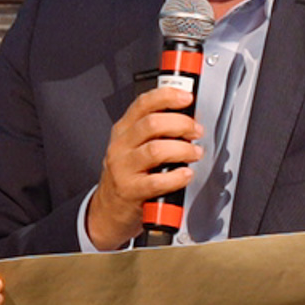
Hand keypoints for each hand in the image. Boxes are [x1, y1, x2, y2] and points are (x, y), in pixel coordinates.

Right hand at [85, 86, 202, 249]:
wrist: (109, 208)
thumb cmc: (128, 174)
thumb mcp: (133, 146)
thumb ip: (156, 131)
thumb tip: (189, 117)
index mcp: (123, 130)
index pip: (143, 104)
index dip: (166, 96)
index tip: (186, 97)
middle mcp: (121, 146)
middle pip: (152, 124)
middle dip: (181, 124)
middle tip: (196, 131)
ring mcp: (123, 168)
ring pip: (156, 150)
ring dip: (183, 149)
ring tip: (194, 153)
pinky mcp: (130, 190)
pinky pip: (157, 181)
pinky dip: (177, 177)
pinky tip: (185, 174)